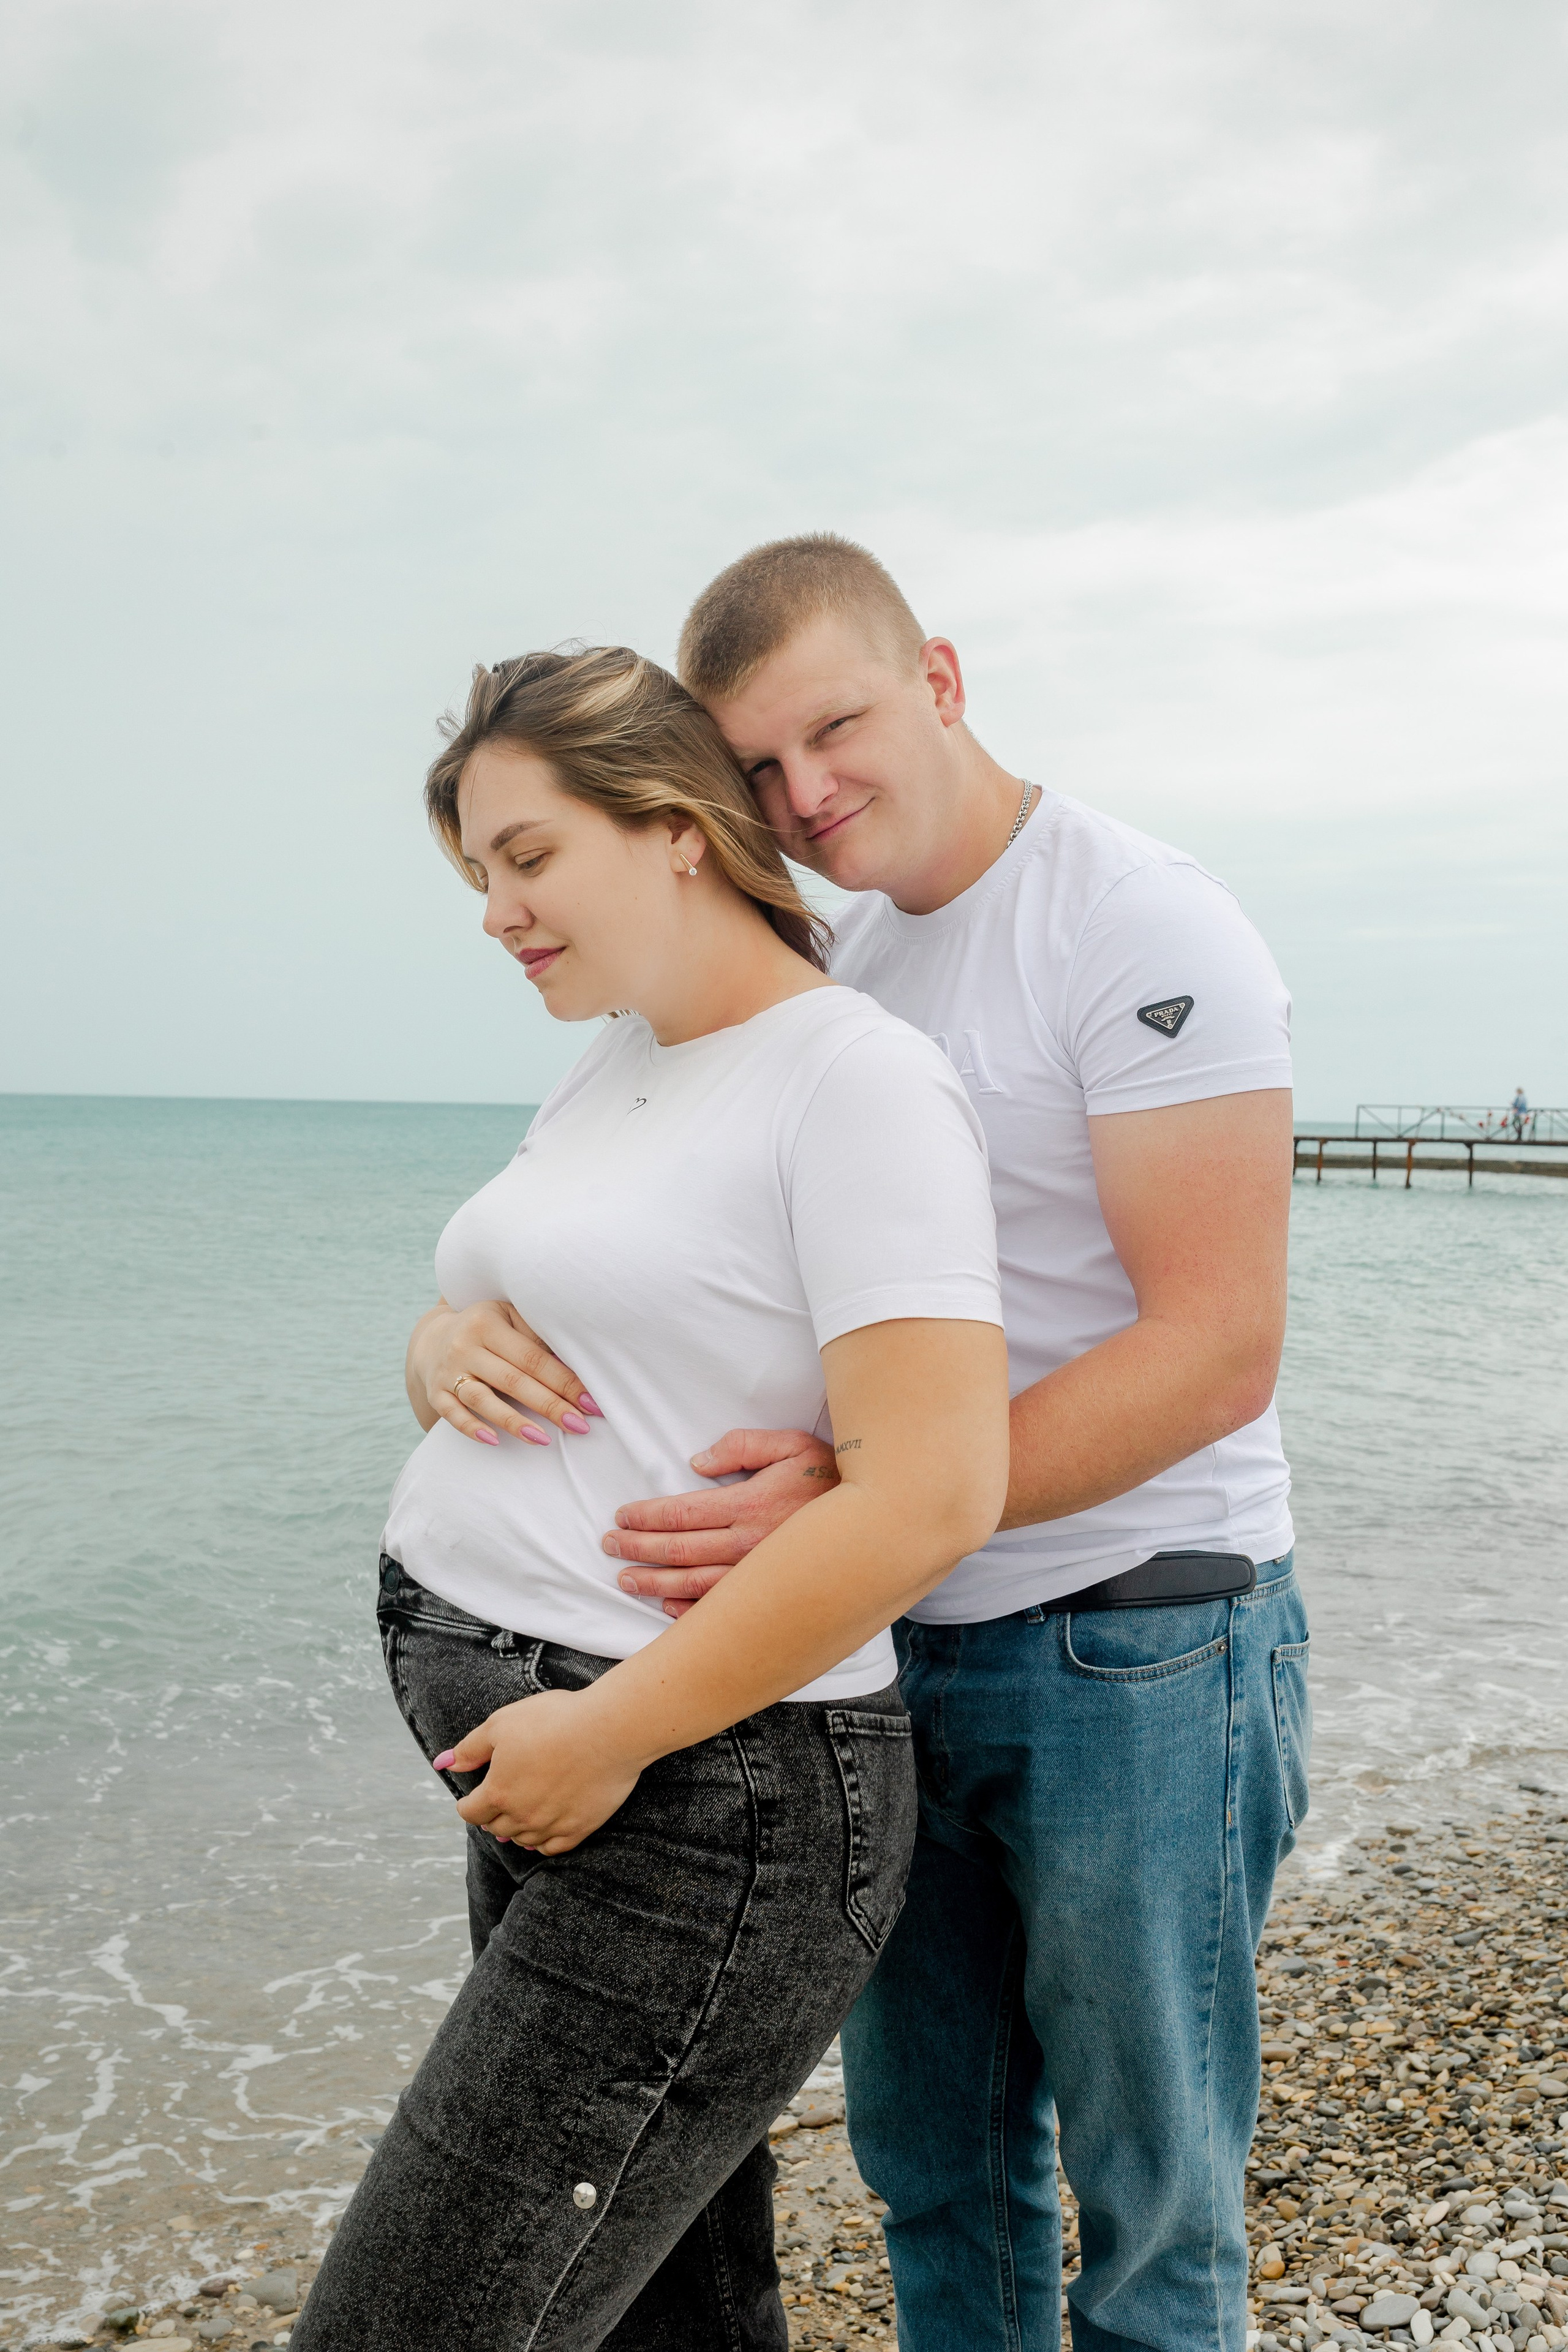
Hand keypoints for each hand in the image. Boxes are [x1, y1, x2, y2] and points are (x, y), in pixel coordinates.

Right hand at [407, 1298, 598, 1446]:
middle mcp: (465, 1346)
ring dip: (514, 1421)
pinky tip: (494, 1441)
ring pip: (483, 1399)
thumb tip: (577, 1370)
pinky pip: (453, 1414)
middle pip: (513, 1380)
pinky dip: (472, 1428)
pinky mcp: (435, 1393)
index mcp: (488, 1324)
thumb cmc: (488, 1329)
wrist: (434, 1339)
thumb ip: (537, 1338)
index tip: (590, 1403)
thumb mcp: (509, 1318)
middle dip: (549, 1405)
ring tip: (542, 1440)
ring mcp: (447, 1371)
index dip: (563, 1381)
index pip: (532, 1357)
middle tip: (579, 1426)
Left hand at [441, 1690, 642, 1855]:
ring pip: (522, 1839)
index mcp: (497, 1792)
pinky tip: (544, 1830)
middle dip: (492, 1814)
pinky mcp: (579, 1829)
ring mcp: (551, 1826)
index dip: (468, 1803)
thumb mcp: (502, 1724)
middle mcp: (521, 1816)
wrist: (609, 1731)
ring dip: (516, 1829)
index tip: (473, 1797)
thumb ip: (470, 1748)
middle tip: (498, 1802)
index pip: (470, 1811)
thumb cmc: (554, 1720)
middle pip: (495, 1827)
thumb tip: (442, 1763)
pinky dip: (542, 1842)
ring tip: (520, 1814)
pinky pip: (552, 1848)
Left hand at [602, 1428, 838, 1616]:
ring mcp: (759, 1575)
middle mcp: (749, 1544)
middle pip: (679, 1550)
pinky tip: (667, 1608)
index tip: (622, 1516)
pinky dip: (690, 1612)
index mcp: (749, 1504)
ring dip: (654, 1583)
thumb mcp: (791, 1443)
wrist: (881, 1520)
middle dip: (637, 1548)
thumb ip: (742, 1446)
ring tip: (625, 1579)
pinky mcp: (771, 1594)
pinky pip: (723, 1610)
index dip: (646, 1516)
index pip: (682, 1513)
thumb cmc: (832, 1475)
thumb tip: (697, 1462)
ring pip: (694, 1585)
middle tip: (609, 1545)